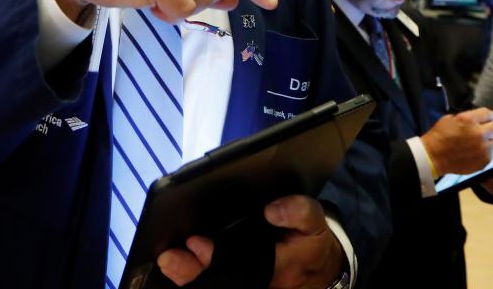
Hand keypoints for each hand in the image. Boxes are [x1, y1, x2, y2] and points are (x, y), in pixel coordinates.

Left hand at [156, 196, 344, 287]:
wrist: (322, 269)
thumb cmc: (310, 243)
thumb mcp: (313, 222)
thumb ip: (298, 211)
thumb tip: (272, 210)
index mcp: (279, 267)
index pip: (242, 266)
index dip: (213, 258)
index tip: (196, 243)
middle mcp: (262, 283)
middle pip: (221, 282)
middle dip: (193, 271)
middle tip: (170, 258)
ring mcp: (253, 286)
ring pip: (218, 286)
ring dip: (191, 276)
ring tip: (170, 262)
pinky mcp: (244, 285)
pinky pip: (220, 285)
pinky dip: (198, 278)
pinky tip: (179, 267)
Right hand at [420, 107, 492, 175]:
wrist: (432, 156)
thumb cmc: (438, 137)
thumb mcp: (449, 119)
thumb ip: (467, 118)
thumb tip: (479, 120)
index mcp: (469, 120)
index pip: (490, 114)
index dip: (492, 116)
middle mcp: (478, 134)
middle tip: (488, 131)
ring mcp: (482, 149)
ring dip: (492, 141)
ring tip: (483, 143)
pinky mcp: (483, 161)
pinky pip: (491, 154)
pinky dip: (486, 153)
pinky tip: (476, 153)